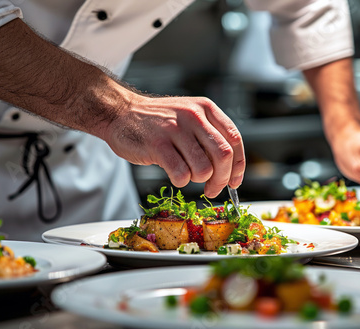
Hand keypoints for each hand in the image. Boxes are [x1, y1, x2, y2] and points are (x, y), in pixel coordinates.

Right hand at [104, 93, 244, 197]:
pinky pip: (181, 174)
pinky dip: (181, 181)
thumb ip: (209, 135)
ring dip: (199, 180)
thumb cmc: (158, 121)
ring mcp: (175, 130)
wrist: (121, 112)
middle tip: (213, 189)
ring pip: (204, 168)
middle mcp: (193, 116)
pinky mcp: (157, 145)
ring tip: (188, 176)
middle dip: (222, 179)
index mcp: (205, 109)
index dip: (238, 166)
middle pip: (223, 156)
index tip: (234, 181)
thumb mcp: (189, 116)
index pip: (234, 139)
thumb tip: (229, 169)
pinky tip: (174, 175)